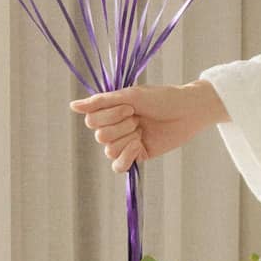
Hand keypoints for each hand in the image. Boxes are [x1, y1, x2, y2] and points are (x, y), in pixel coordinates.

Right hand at [69, 81, 228, 173]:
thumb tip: (72, 106)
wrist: (188, 110)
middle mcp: (115, 127)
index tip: (130, 107)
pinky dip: (126, 157)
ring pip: (109, 150)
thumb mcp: (130, 96)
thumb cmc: (162, 98)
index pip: (91, 121)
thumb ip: (101, 103)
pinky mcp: (137, 155)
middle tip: (139, 118)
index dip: (109, 116)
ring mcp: (125, 142)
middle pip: (99, 136)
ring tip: (142, 130)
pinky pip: (118, 165)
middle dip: (121, 126)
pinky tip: (137, 146)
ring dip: (127, 138)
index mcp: (111, 111)